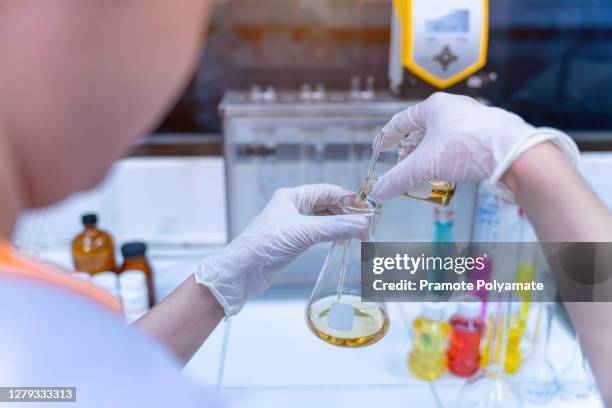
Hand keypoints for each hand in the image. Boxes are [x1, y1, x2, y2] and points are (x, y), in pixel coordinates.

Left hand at [195, 184, 369, 315]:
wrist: (241, 272)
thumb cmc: (265, 246)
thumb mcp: (304, 232)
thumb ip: (336, 227)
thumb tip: (363, 224)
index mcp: (292, 196)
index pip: (328, 191)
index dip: (350, 200)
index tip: (368, 211)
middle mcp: (293, 207)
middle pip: (328, 205)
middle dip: (348, 214)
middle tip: (366, 227)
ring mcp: (293, 225)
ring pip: (325, 220)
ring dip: (342, 226)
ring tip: (358, 236)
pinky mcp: (293, 241)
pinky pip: (319, 234)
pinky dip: (332, 236)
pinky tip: (342, 242)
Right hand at [372, 92, 578, 200]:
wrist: (513, 152)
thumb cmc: (468, 147)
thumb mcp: (425, 166)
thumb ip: (399, 179)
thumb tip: (379, 192)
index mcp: (434, 106)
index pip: (402, 120)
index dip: (389, 135)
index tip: (383, 147)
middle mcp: (454, 108)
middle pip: (423, 129)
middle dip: (412, 150)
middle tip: (406, 166)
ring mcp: (473, 119)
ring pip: (443, 137)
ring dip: (432, 155)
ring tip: (428, 172)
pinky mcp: (488, 132)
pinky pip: (461, 143)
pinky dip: (450, 157)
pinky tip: (451, 171)